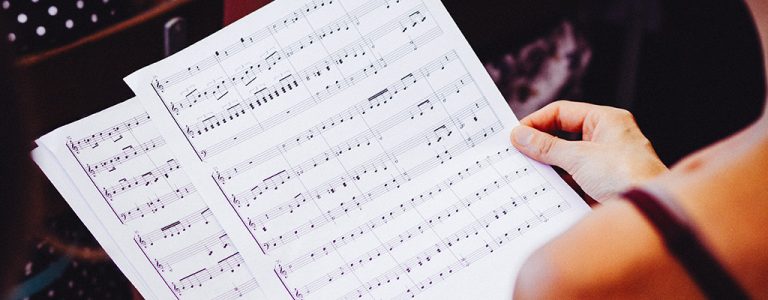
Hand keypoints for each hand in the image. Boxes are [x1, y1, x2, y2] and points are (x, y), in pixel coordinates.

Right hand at [510, 100, 667, 200]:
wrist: (649, 213)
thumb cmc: (627, 176)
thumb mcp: (579, 157)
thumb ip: (547, 146)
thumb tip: (521, 135)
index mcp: (606, 121)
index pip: (562, 112)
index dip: (537, 121)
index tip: (516, 134)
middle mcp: (606, 138)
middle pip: (562, 134)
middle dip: (540, 143)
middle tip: (516, 152)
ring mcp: (603, 162)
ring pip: (566, 157)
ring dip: (547, 164)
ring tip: (525, 169)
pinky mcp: (600, 184)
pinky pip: (572, 178)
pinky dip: (557, 182)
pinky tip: (542, 188)